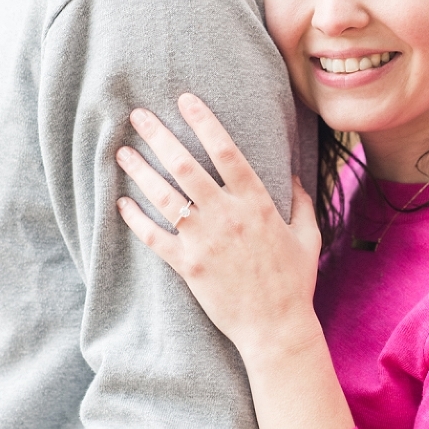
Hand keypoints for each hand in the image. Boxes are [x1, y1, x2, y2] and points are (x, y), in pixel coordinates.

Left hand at [116, 94, 322, 363]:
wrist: (276, 328)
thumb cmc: (294, 281)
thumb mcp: (307, 235)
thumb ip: (300, 200)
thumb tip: (291, 174)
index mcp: (257, 202)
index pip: (225, 150)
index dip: (203, 122)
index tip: (185, 100)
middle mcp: (227, 215)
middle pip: (184, 165)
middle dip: (158, 136)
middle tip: (138, 115)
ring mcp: (205, 241)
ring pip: (163, 196)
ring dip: (140, 170)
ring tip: (122, 151)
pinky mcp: (188, 267)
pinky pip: (154, 238)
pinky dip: (135, 219)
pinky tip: (121, 202)